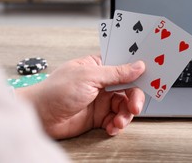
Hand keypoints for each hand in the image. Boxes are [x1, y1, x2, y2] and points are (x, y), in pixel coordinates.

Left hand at [16, 55, 144, 138]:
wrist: (40, 118)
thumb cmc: (55, 91)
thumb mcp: (89, 76)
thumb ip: (116, 73)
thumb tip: (138, 66)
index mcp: (99, 65)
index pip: (125, 65)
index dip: (139, 70)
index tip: (152, 76)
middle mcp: (103, 82)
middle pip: (130, 88)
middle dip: (135, 98)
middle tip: (135, 106)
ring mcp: (102, 100)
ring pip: (125, 106)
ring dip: (126, 115)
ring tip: (119, 121)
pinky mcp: (99, 116)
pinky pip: (116, 119)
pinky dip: (117, 125)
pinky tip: (112, 127)